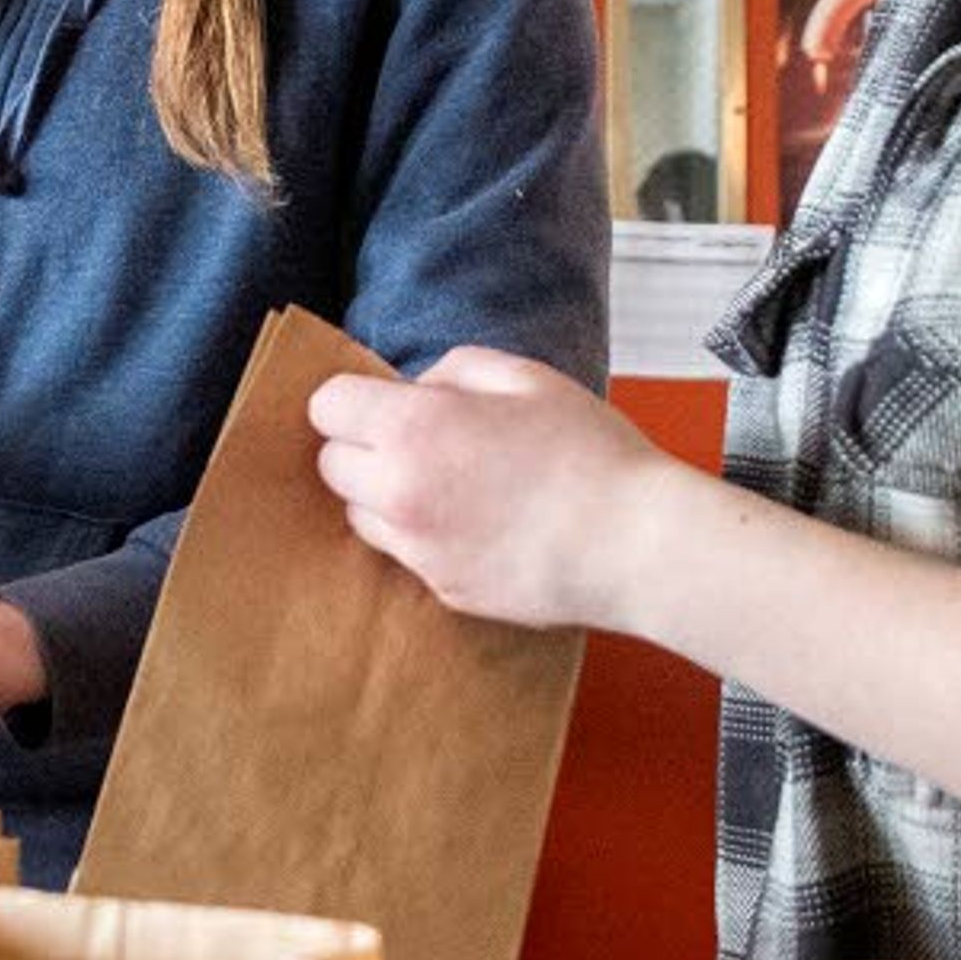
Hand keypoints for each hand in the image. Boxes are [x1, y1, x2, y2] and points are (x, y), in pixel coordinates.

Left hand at [308, 347, 675, 630]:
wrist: (635, 544)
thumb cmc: (589, 451)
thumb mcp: (524, 377)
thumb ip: (454, 369)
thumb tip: (419, 388)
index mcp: (411, 429)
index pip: (326, 407)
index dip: (353, 399)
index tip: (382, 402)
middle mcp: (398, 493)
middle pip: (332, 466)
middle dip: (363, 447)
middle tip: (420, 441)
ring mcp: (417, 549)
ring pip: (361, 516)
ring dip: (386, 496)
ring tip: (452, 485)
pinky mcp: (442, 589)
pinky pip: (407, 554)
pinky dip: (426, 537)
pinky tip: (480, 524)